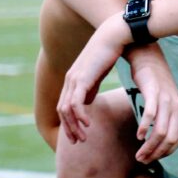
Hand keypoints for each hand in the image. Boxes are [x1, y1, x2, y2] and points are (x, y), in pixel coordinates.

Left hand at [56, 14, 128, 142]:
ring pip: (66, 110)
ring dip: (74, 126)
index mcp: (74, 80)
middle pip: (62, 111)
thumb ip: (91, 87)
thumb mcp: (98, 74)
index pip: (65, 106)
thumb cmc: (112, 51)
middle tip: (79, 142)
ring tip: (84, 137)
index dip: (70, 123)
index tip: (79, 135)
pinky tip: (88, 124)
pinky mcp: (82, 78)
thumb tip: (86, 101)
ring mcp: (74, 79)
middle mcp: (70, 80)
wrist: (115, 35)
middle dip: (69, 128)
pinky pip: (75, 103)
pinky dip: (79, 116)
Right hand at [126, 44, 177, 162]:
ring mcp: (166, 99)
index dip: (166, 153)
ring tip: (139, 154)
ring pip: (162, 131)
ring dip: (150, 146)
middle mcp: (177, 106)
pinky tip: (138, 136)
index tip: (153, 159)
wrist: (149, 59)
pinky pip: (151, 115)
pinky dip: (145, 128)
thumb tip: (160, 141)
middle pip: (170, 139)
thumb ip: (166, 119)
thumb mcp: (165, 103)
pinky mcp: (154, 92)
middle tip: (142, 160)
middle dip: (156, 153)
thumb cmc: (154, 85)